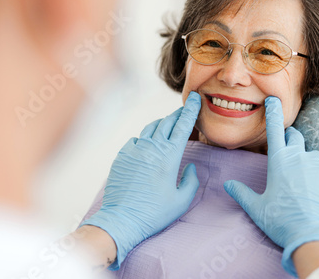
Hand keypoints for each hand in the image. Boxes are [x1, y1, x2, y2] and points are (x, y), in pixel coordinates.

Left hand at [81, 92, 200, 269]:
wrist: (122, 220)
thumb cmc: (154, 213)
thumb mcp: (182, 201)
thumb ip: (191, 180)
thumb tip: (190, 166)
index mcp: (170, 156)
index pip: (183, 126)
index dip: (191, 110)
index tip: (196, 98)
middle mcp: (152, 148)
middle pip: (167, 122)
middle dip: (178, 114)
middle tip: (185, 110)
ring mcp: (134, 150)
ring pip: (150, 128)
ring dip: (162, 124)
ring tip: (168, 125)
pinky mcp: (122, 156)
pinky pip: (136, 140)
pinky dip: (145, 138)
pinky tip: (148, 145)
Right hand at [224, 96, 318, 276]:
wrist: (314, 237)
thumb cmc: (282, 223)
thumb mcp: (257, 209)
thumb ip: (242, 193)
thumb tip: (228, 184)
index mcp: (279, 161)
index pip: (274, 129)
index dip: (273, 112)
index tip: (273, 99)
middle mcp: (300, 156)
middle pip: (295, 138)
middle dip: (290, 141)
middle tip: (288, 155)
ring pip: (313, 155)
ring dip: (308, 164)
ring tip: (306, 186)